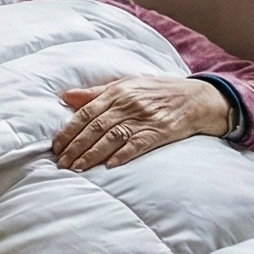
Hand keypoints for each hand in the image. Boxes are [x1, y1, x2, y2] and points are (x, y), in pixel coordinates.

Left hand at [50, 76, 233, 170]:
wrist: (197, 96)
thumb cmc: (157, 91)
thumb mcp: (126, 85)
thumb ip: (95, 93)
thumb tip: (65, 96)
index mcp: (117, 92)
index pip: (86, 112)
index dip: (69, 130)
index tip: (56, 146)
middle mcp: (128, 104)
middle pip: (95, 127)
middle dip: (76, 146)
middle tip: (61, 163)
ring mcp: (145, 117)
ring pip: (112, 137)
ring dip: (92, 154)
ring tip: (77, 168)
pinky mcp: (161, 130)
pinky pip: (139, 144)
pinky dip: (124, 154)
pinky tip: (110, 166)